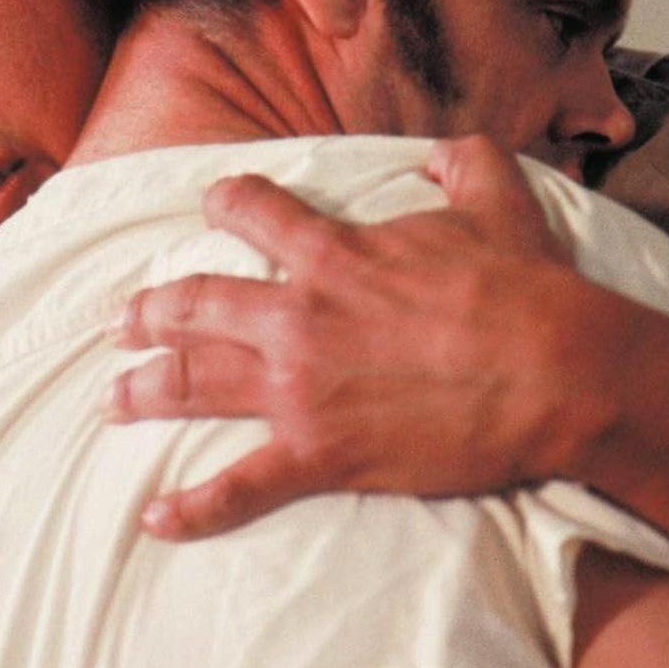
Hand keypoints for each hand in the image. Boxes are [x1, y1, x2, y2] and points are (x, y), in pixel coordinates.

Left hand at [110, 135, 626, 539]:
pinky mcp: (321, 453)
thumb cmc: (527, 288)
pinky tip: (155, 518)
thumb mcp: (497, 198)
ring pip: (195, 382)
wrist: (556, 372)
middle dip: (151, 312)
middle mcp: (298, 315)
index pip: (252, 214)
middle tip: (123, 321)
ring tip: (112, 397)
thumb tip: (439, 149)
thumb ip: (461, 162)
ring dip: (146, 388)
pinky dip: (193, 507)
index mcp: (333, 253)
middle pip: (196, 304)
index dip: (225, 205)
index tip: (210, 207)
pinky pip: (240, 486)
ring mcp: (301, 388)